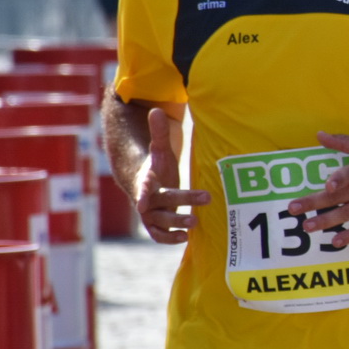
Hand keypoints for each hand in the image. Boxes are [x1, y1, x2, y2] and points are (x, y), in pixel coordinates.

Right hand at [132, 107, 208, 244]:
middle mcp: (146, 199)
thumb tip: (155, 110)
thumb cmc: (156, 167)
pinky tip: (186, 238)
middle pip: (162, 202)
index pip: (142, 187)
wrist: (144, 184)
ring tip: (195, 222)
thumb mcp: (159, 150)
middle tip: (206, 198)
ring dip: (176, 222)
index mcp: (146, 179)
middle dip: (183, 200)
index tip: (141, 204)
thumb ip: (159, 133)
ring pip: (160, 221)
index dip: (142, 195)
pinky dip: (170, 238)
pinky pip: (159, 235)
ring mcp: (151, 213)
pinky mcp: (157, 224)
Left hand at [290, 132, 348, 247]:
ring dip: (326, 221)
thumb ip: (342, 142)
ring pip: (347, 213)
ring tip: (307, 226)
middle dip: (314, 203)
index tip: (328, 185)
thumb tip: (319, 135)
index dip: (340, 179)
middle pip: (339, 196)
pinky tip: (335, 241)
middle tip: (293, 209)